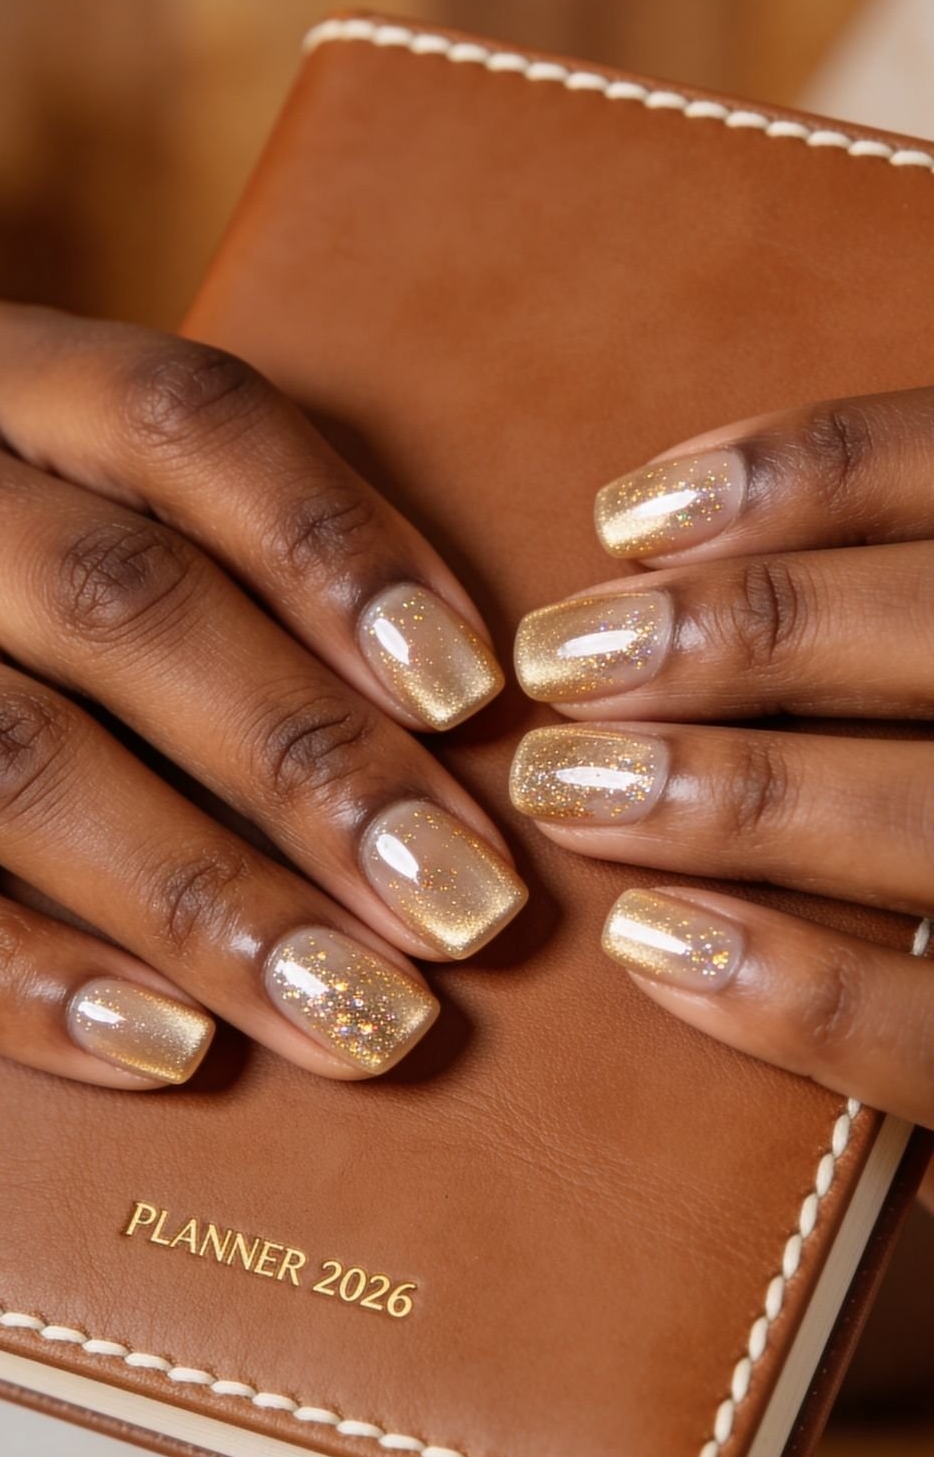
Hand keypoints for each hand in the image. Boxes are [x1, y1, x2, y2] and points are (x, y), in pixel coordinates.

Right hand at [0, 304, 522, 1094]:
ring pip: (8, 758)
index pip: (188, 419)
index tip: (468, 692)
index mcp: (1, 387)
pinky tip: (170, 1048)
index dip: (337, 549)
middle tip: (458, 900)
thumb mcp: (99, 566)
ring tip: (352, 1004)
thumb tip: (448, 754)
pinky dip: (30, 983)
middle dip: (306, 762)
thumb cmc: (18, 652)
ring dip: (202, 898)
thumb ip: (234, 607)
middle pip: (116, 598)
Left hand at [509, 391, 933, 1142]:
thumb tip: (675, 560)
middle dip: (735, 632)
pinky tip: (648, 944)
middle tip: (560, 658)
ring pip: (932, 823)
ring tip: (567, 788)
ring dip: (728, 794)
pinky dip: (791, 985)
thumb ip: (895, 625)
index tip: (629, 517)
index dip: (802, 471)